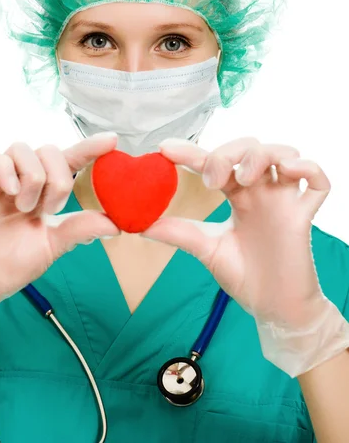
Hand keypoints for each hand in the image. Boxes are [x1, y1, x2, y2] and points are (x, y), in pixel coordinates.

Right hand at [0, 132, 120, 356]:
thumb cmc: (14, 264)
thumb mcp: (55, 245)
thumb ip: (81, 228)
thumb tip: (115, 223)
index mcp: (46, 191)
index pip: (71, 161)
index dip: (90, 148)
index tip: (112, 140)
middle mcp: (25, 179)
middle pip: (51, 149)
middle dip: (59, 178)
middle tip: (49, 210)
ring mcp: (1, 180)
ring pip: (24, 148)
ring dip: (33, 178)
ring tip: (26, 208)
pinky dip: (6, 171)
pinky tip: (11, 193)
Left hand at [141, 137, 348, 375]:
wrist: (272, 310)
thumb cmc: (244, 276)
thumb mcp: (206, 249)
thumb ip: (178, 233)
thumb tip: (139, 224)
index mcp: (238, 195)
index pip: (215, 163)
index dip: (192, 152)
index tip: (165, 149)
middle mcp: (261, 191)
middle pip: (250, 147)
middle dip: (228, 153)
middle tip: (211, 181)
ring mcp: (284, 201)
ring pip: (283, 153)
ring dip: (260, 156)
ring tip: (243, 179)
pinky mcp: (304, 216)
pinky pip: (318, 181)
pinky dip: (307, 168)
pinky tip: (287, 172)